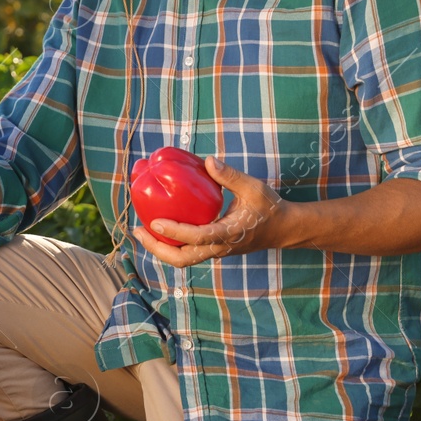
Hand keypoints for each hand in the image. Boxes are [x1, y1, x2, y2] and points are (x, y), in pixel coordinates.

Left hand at [132, 156, 299, 266]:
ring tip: (141, 232)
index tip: (155, 223)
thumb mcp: (253, 187)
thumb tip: (208, 160)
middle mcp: (219, 247)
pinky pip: (187, 252)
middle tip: (137, 231)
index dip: (175, 232)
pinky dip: (170, 245)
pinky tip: (159, 228)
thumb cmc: (269, 207)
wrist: (283, 229)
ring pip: (183, 260)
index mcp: (229, 234)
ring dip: (160, 249)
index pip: (198, 237)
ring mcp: (215, 251)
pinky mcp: (213, 250)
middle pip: (182, 259)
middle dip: (157, 248)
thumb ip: (230, 175)